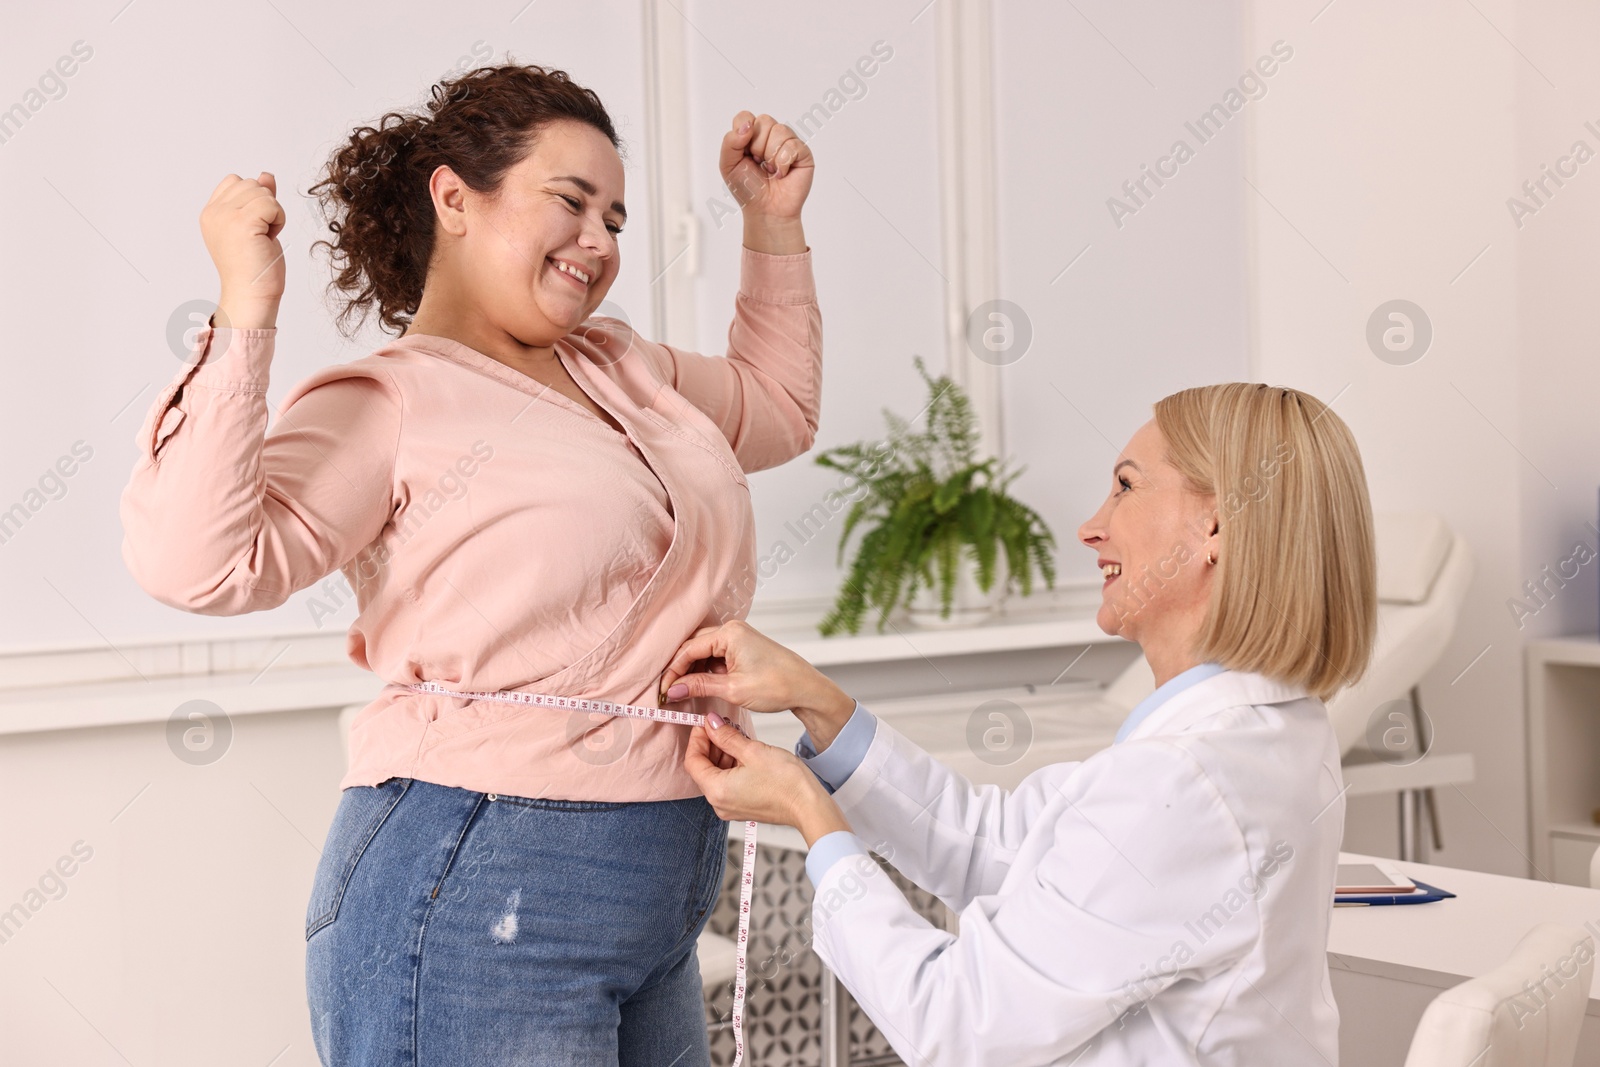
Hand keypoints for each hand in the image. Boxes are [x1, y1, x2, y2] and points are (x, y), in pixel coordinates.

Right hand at [201, 171, 286, 327]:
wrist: (251, 295)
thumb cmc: (255, 267)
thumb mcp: (257, 226)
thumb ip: (258, 199)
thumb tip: (267, 175)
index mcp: (211, 213)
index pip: (236, 181)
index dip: (253, 200)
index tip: (254, 227)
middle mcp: (214, 212)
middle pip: (251, 183)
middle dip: (265, 206)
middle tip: (260, 236)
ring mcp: (225, 216)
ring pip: (263, 192)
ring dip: (274, 214)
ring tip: (263, 238)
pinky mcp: (242, 222)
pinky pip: (272, 203)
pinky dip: (279, 220)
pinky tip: (270, 238)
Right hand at [658, 619, 836, 710]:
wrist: (806, 688)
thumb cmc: (777, 686)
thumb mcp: (733, 689)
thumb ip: (700, 686)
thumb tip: (674, 690)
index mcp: (729, 634)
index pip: (689, 649)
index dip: (673, 671)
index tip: (664, 691)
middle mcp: (732, 630)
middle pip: (694, 646)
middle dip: (680, 669)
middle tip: (670, 691)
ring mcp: (738, 637)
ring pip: (704, 651)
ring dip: (693, 670)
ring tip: (684, 691)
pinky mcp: (743, 647)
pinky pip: (716, 655)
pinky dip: (706, 670)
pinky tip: (701, 685)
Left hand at [686, 714, 850, 843]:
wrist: (809, 806)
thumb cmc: (786, 783)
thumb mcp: (753, 751)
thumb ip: (726, 737)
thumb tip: (711, 724)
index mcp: (717, 790)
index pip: (692, 761)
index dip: (697, 739)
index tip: (705, 723)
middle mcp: (719, 803)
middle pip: (703, 769)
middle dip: (711, 745)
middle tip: (723, 726)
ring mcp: (731, 807)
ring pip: (716, 775)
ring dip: (722, 754)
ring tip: (737, 737)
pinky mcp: (742, 807)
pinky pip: (728, 784)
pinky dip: (731, 766)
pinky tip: (744, 752)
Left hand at [719, 111, 810, 253]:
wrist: (766, 210)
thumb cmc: (749, 189)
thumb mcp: (728, 165)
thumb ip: (730, 142)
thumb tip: (748, 125)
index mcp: (751, 135)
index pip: (746, 116)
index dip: (743, 132)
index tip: (744, 152)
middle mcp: (771, 135)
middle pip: (764, 121)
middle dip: (757, 147)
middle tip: (759, 164)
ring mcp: (788, 142)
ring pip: (779, 130)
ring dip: (770, 156)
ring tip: (770, 170)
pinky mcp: (803, 152)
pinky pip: (792, 146)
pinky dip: (783, 163)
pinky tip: (782, 174)